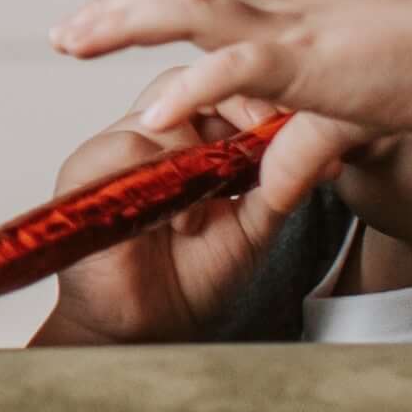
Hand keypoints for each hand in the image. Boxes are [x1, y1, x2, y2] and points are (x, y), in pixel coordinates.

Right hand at [27, 106, 310, 344]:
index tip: (299, 119)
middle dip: (233, 101)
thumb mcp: (252, 227)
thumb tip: (325, 150)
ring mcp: (119, 148)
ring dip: (196, 153)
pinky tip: (182, 220)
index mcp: (193, 143)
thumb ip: (279, 185)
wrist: (146, 328)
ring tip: (214, 202)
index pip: (220, 90)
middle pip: (187, 82)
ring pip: (160, 112)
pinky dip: (161, 178)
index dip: (256, 96)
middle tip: (266, 129)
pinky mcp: (87, 167)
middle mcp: (155, 137)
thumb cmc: (192, 278)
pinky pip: (127, 145)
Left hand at [60, 0, 411, 173]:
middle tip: (62, 33)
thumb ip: (307, 136)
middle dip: (112, 12)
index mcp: (279, 23)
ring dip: (126, 24)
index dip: (143, 11)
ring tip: (75, 41)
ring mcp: (287, 34)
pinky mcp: (307, 64)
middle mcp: (274, 17)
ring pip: (190, 13)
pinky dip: (191, 88)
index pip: (197, 4)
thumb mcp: (347, 111)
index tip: (96, 27)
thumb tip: (283, 170)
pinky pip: (237, 70)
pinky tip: (154, 110)